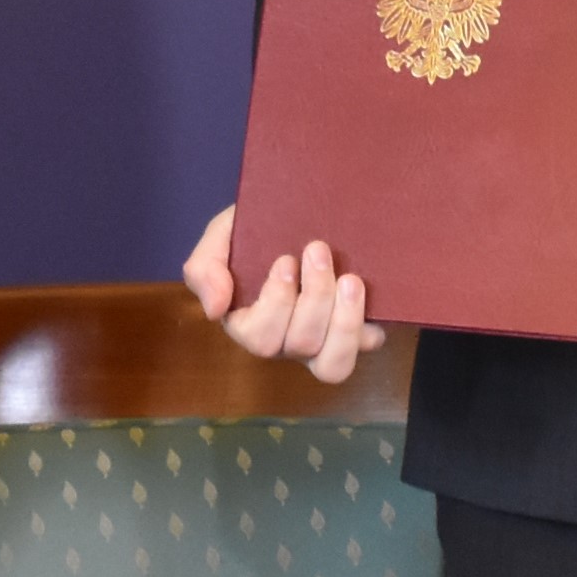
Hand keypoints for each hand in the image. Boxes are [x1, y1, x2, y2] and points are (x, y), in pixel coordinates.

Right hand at [181, 207, 383, 382]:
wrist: (294, 213)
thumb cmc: (253, 231)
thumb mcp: (220, 238)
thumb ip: (204, 270)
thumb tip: (216, 311)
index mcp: (251, 325)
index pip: (260, 337)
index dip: (276, 304)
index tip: (285, 260)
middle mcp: (286, 342)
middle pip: (300, 343)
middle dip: (314, 298)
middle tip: (318, 250)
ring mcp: (322, 341)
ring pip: (333, 363)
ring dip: (345, 322)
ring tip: (351, 280)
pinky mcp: (356, 332)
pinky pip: (367, 346)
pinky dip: (371, 326)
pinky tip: (371, 294)